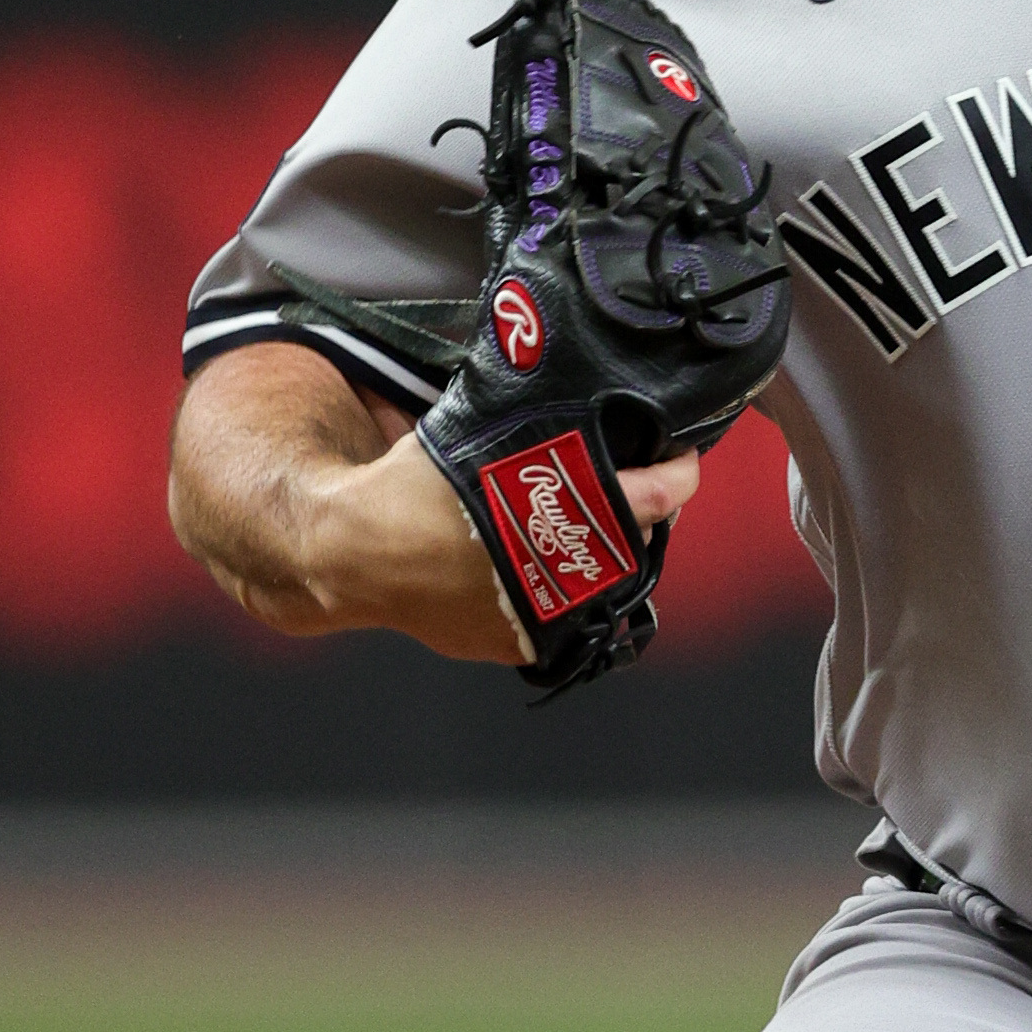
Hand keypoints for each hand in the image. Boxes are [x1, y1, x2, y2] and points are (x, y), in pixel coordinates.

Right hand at [285, 433, 701, 665]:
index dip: (676, 477)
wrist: (347, 555)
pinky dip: (563, 588)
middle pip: (631, 544)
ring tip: (599, 522)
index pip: (652, 499)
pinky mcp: (516, 646)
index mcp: (556, 521)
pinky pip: (561, 615)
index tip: (685, 461)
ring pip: (601, 584)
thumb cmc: (404, 488)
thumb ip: (528, 428)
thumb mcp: (472, 440)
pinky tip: (551, 562)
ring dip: (606, 552)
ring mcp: (539, 621)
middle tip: (643, 486)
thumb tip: (560, 385)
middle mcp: (558, 580)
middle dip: (642, 516)